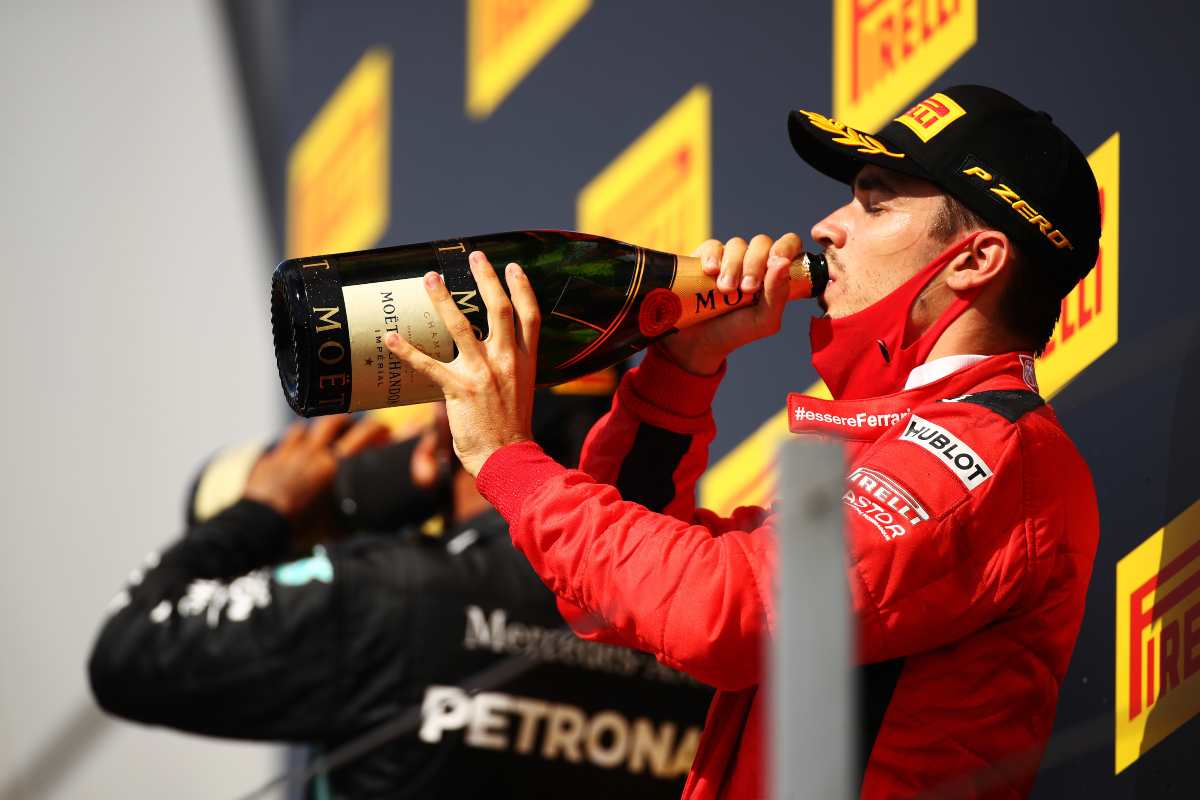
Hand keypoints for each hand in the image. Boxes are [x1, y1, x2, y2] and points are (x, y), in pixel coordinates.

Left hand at [244, 415, 389, 529]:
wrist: (262, 526)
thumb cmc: (301, 529)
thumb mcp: (337, 526)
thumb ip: (355, 515)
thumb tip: (370, 514)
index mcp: (335, 467)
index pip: (363, 436)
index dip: (378, 429)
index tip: (386, 432)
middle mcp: (315, 453)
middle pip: (337, 422)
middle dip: (353, 420)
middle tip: (360, 426)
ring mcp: (293, 452)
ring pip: (313, 425)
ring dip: (326, 425)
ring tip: (335, 429)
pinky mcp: (276, 456)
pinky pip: (292, 435)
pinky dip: (303, 433)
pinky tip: (306, 437)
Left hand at [383, 251, 538, 476]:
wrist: (507, 458)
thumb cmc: (512, 427)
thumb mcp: (522, 389)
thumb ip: (512, 365)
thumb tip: (495, 348)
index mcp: (526, 361)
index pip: (530, 315)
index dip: (522, 288)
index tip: (512, 267)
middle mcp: (507, 362)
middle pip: (499, 309)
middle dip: (486, 279)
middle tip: (474, 256)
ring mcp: (483, 374)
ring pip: (462, 326)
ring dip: (443, 299)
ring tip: (430, 278)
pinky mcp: (459, 390)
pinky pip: (429, 365)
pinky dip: (407, 350)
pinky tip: (390, 338)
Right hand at [660, 233, 803, 374]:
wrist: (699, 342)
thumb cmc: (736, 331)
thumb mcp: (764, 321)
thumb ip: (778, 294)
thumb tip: (782, 264)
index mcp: (774, 273)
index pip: (788, 245)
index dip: (785, 246)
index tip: (776, 261)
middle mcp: (753, 261)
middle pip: (761, 243)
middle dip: (755, 264)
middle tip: (746, 288)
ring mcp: (728, 258)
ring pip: (737, 244)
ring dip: (733, 266)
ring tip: (725, 289)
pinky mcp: (704, 258)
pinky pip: (711, 246)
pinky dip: (712, 256)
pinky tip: (710, 271)